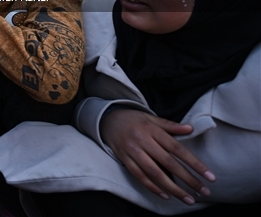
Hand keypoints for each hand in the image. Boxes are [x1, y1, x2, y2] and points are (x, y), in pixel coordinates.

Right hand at [100, 108, 215, 203]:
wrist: (106, 119)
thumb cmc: (133, 119)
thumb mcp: (151, 118)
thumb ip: (170, 125)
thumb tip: (190, 128)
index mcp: (152, 130)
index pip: (178, 149)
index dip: (195, 163)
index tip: (209, 176)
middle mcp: (143, 141)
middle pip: (168, 163)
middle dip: (188, 179)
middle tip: (204, 191)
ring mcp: (132, 151)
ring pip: (154, 173)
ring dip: (172, 188)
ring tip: (188, 198)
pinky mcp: (124, 159)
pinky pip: (139, 176)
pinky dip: (152, 187)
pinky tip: (165, 195)